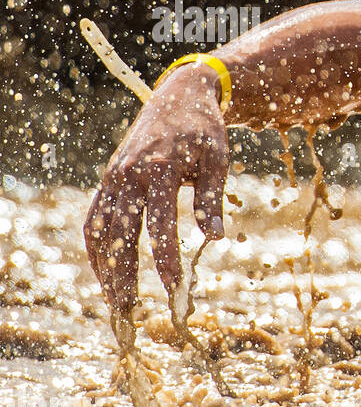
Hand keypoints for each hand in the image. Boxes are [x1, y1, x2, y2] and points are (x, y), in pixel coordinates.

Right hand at [84, 64, 228, 320]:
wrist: (180, 96)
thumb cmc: (205, 131)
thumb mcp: (218, 160)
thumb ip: (211, 199)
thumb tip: (215, 238)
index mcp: (159, 168)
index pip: (160, 221)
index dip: (165, 255)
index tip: (174, 285)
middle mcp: (129, 174)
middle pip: (121, 232)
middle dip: (125, 272)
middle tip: (130, 310)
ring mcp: (114, 177)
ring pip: (101, 229)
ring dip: (106, 266)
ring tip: (116, 302)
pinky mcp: (109, 180)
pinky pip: (95, 219)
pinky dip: (97, 247)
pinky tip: (106, 274)